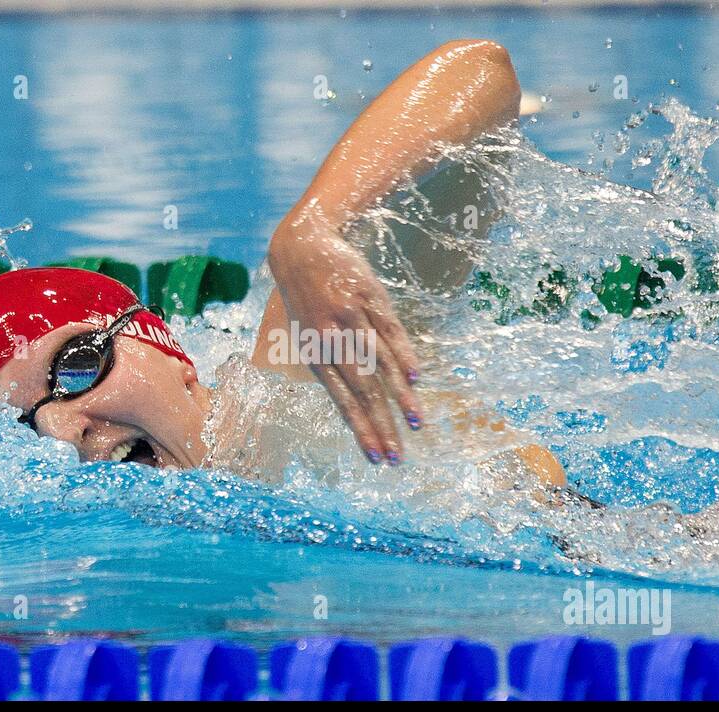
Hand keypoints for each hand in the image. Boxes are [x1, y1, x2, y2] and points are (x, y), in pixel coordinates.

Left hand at [267, 218, 422, 463]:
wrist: (301, 247)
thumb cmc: (306, 300)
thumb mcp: (307, 336)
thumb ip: (330, 366)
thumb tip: (356, 403)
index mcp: (315, 356)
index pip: (342, 403)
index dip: (360, 431)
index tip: (376, 458)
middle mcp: (331, 340)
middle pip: (362, 391)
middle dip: (382, 426)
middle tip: (398, 456)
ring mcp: (351, 317)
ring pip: (379, 364)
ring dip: (399, 397)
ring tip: (416, 423)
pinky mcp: (368, 296)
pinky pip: (390, 330)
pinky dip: (404, 354)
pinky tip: (416, 378)